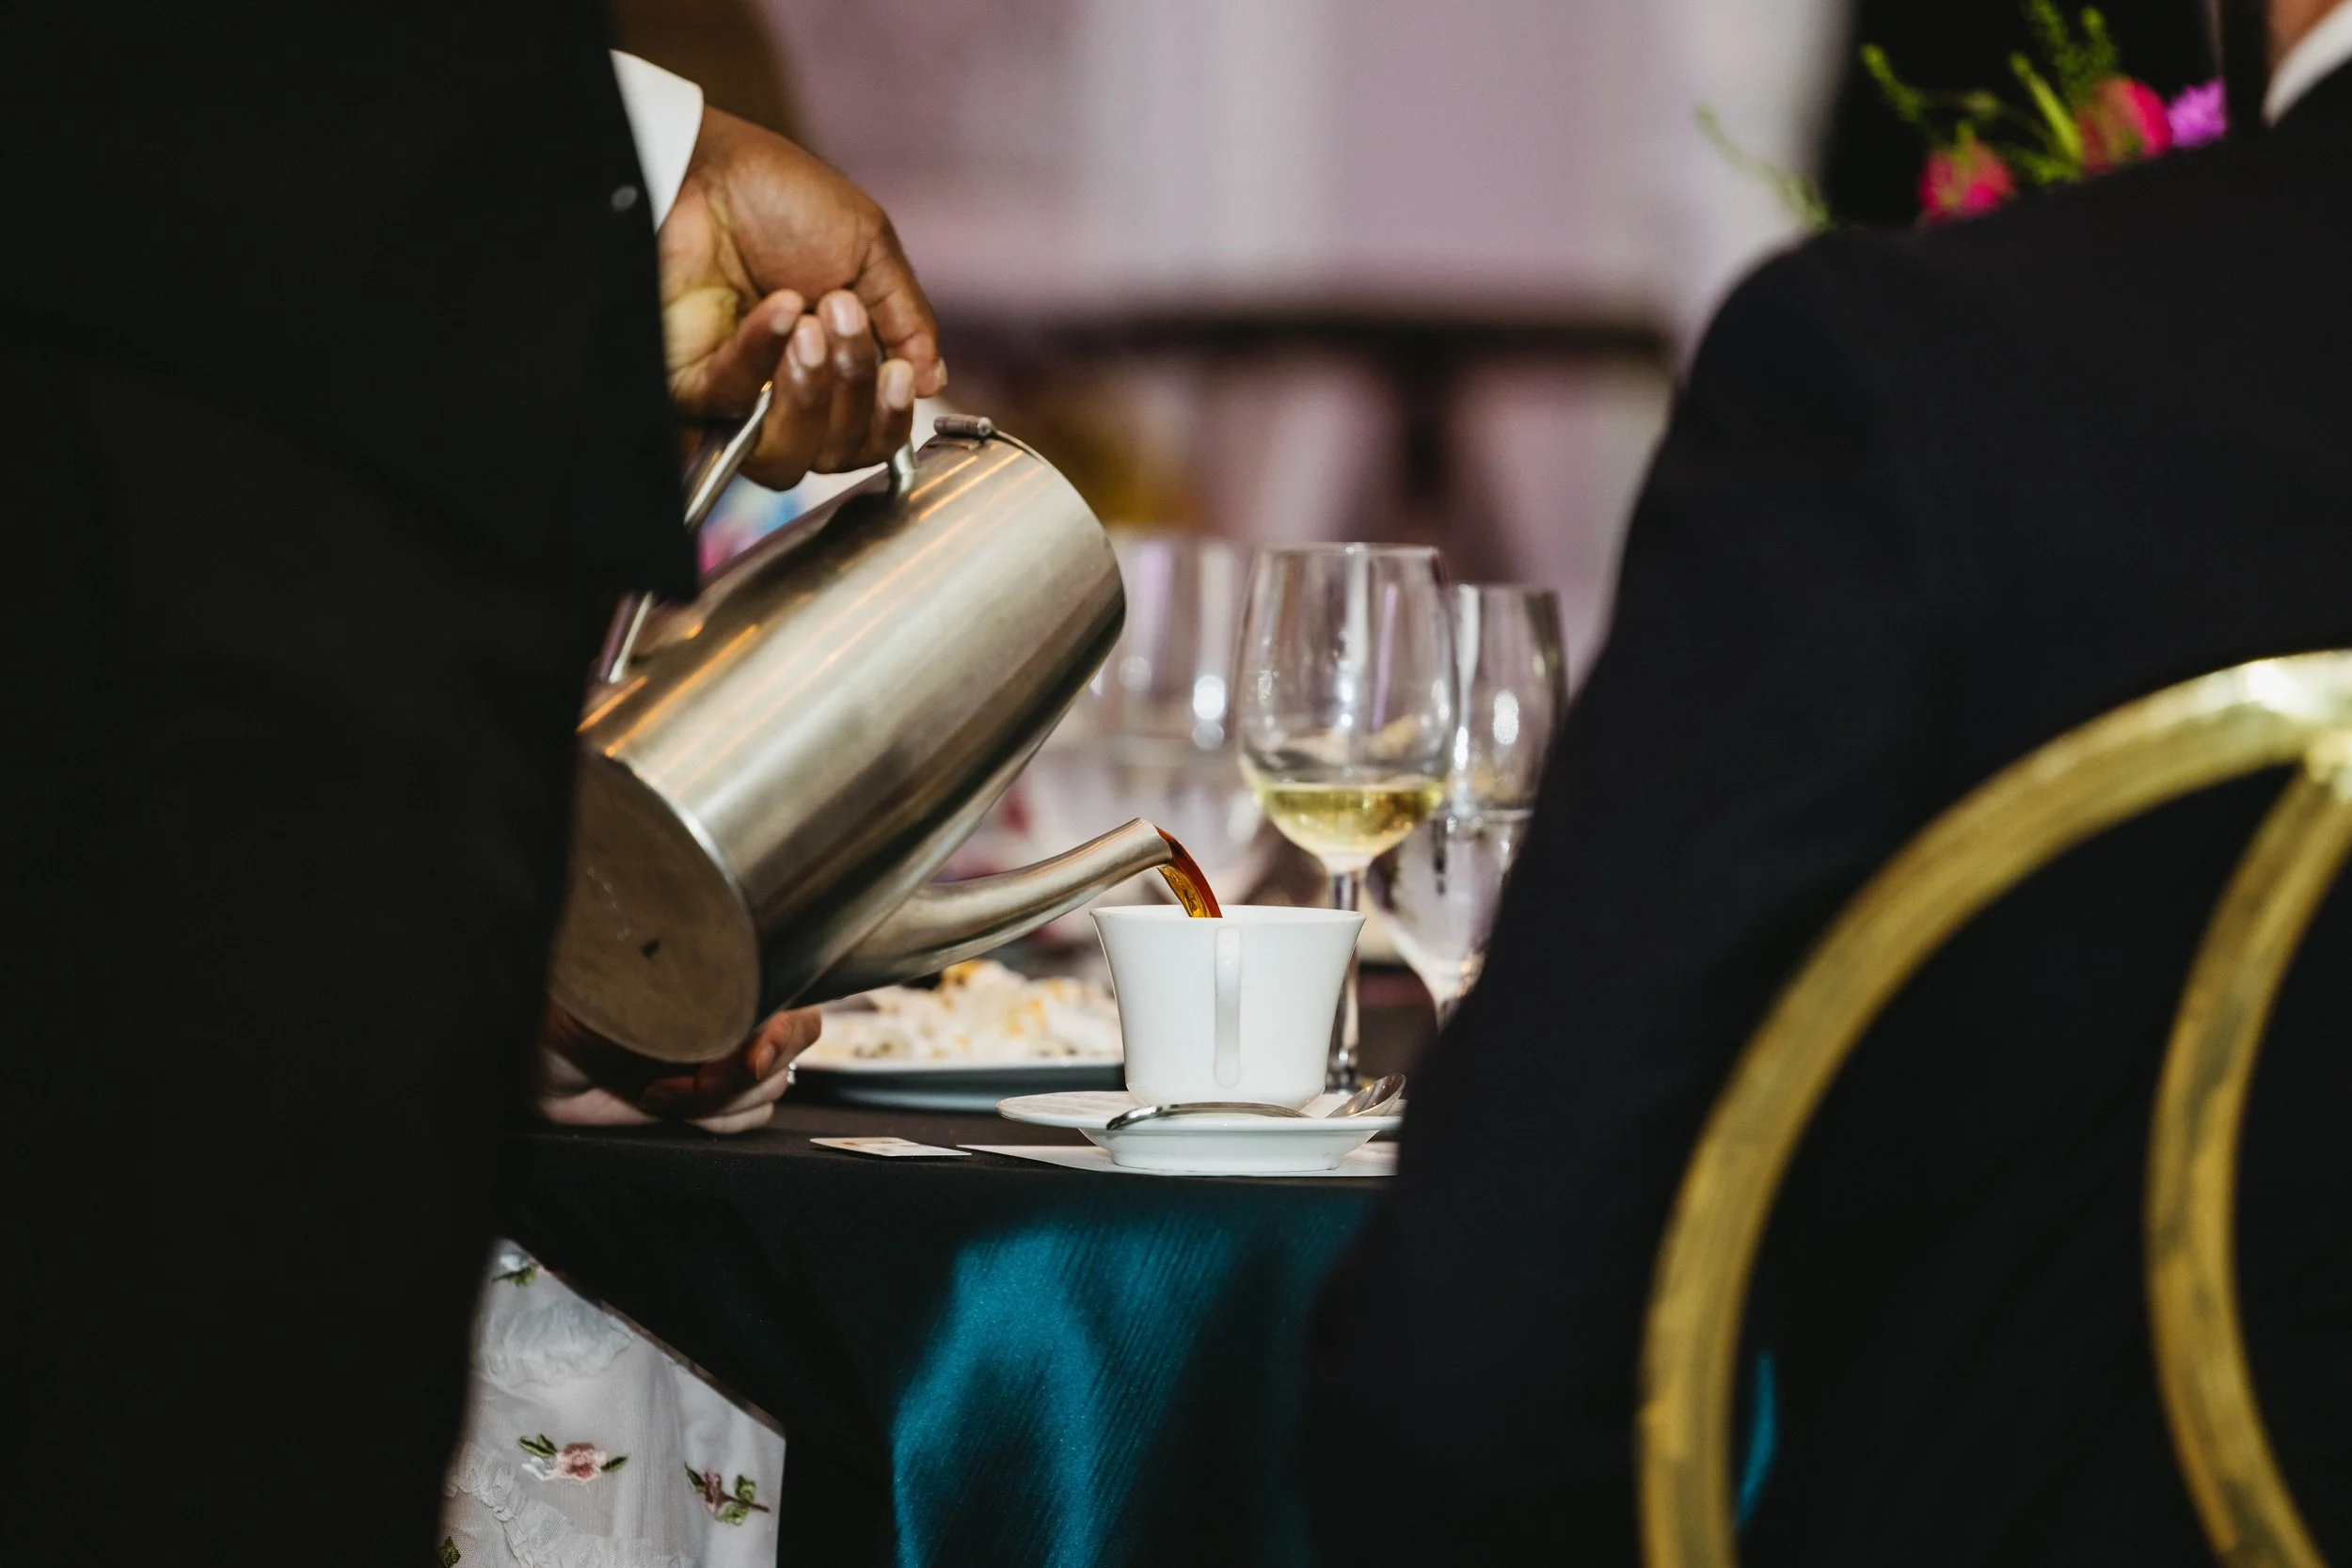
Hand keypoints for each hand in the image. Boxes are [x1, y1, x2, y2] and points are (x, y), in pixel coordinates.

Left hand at [534, 1004, 819, 1133]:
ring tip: (661, 1087)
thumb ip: (709, 1006)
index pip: (798, 1006)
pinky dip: (708, 1119)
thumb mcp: (651, 995)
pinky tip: (659, 1101)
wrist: (531, 1051)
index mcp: (732, 979)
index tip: (750, 1054)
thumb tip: (756, 1042)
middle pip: (789, 1058)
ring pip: (767, 1093)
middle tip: (694, 1075)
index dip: (785, 1036)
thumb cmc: (582, 1001)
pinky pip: (742, 1121)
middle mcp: (735, 1017)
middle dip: (742, 1075)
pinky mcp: (697, 1101)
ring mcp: (718, 1060)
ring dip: (717, 1100)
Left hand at [659, 106, 944, 488]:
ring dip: (811, 393)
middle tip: (843, 317)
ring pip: (784, 456)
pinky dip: (761, 356)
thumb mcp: (870, 251)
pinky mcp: (688, 387)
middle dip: (852, 391)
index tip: (899, 373)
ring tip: (812, 323)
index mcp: (837, 371)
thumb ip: (906, 322)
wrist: (709, 167)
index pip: (871, 437)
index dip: (890, 421)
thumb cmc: (783, 199)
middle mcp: (789, 395)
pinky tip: (780, 309)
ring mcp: (739, 399)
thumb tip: (929, 382)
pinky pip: (731, 403)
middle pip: (834, 456)